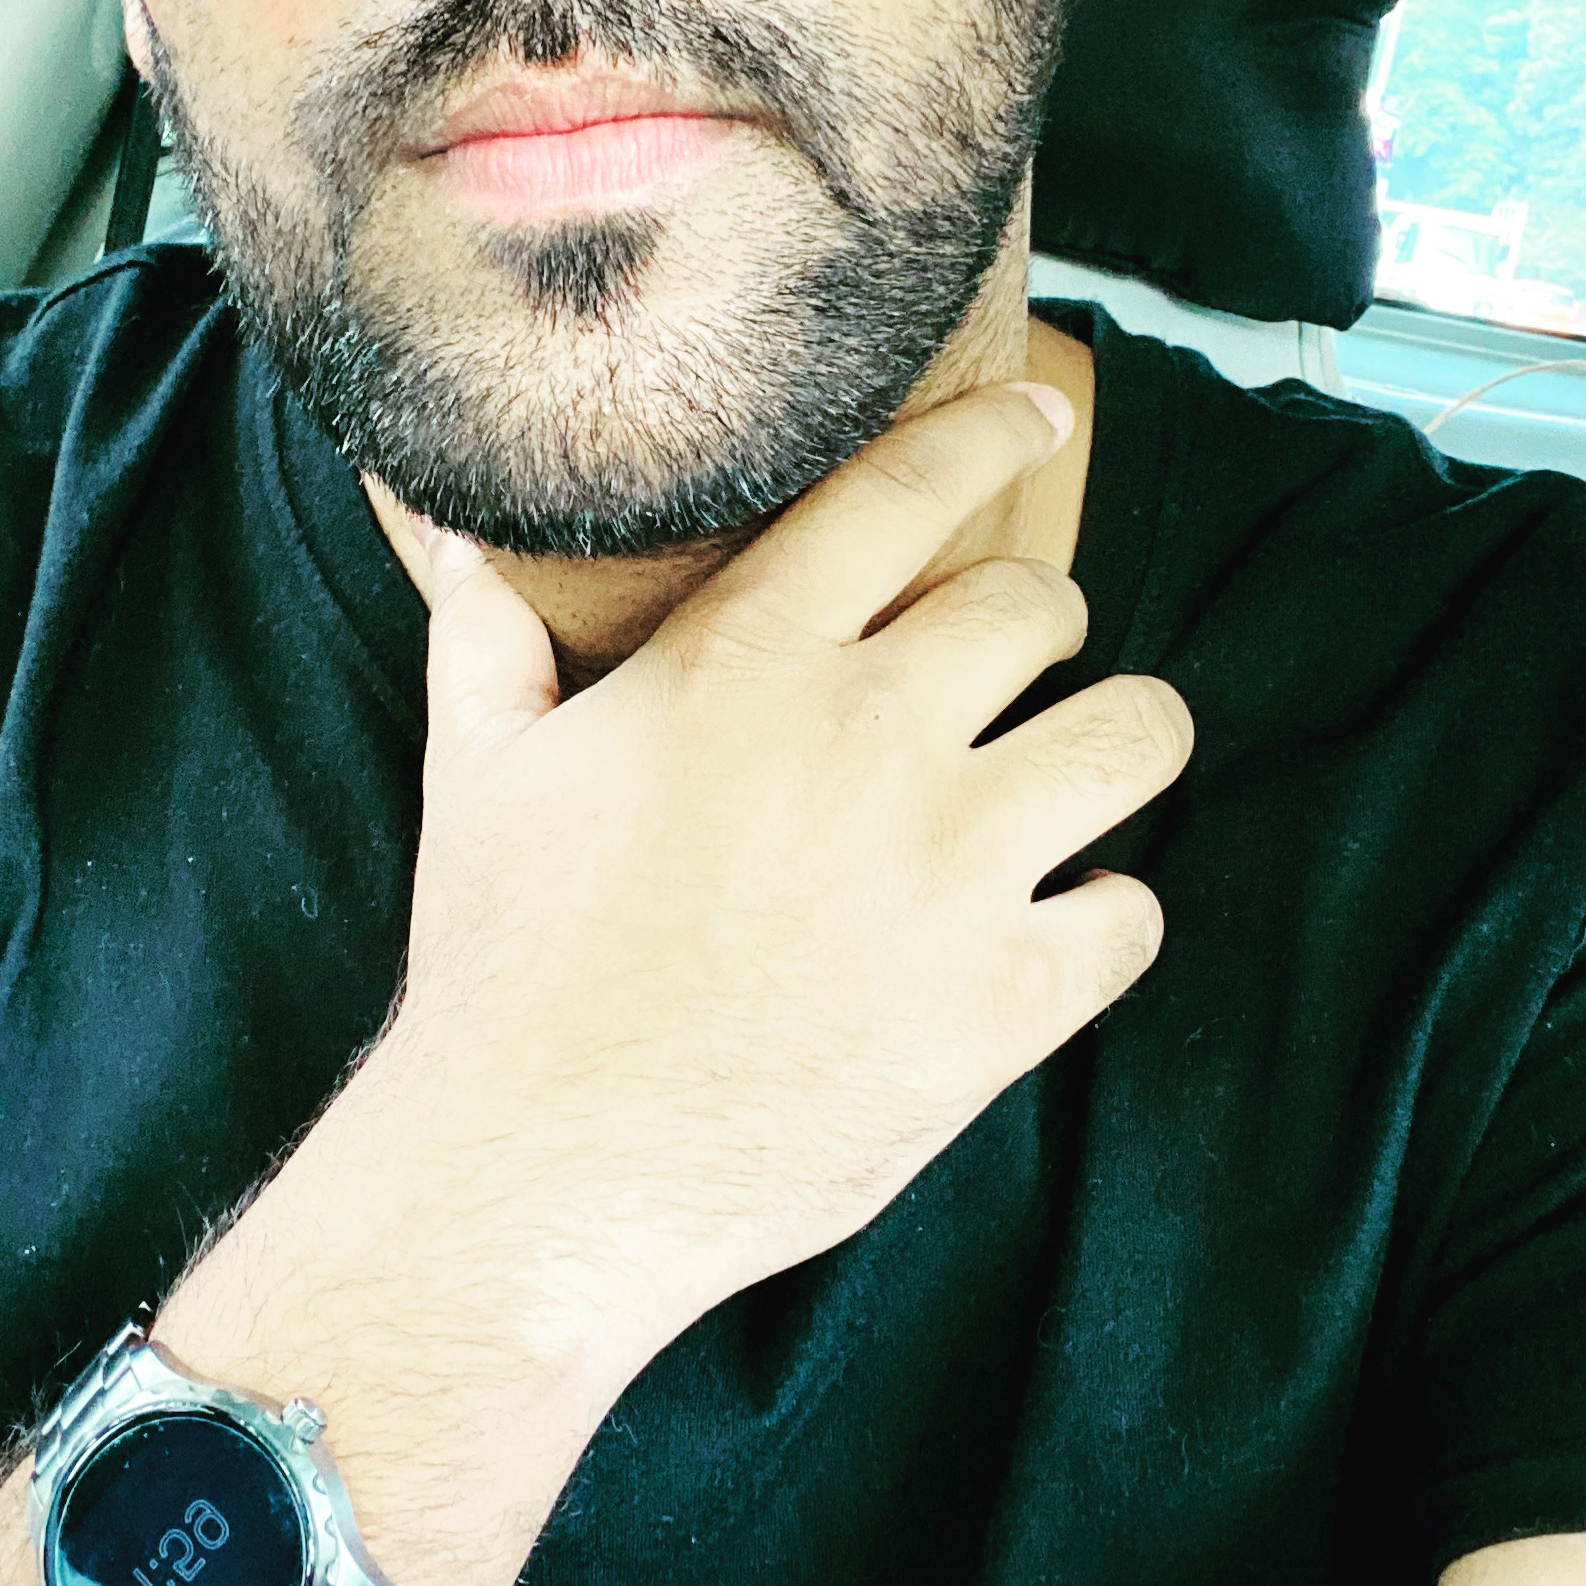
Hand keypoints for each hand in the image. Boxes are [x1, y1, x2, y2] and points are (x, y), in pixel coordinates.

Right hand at [360, 381, 1191, 1396]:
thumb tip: (451, 528)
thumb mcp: (480, 770)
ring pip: (1135, 735)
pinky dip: (1104, 919)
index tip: (1039, 412)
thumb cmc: (503, 965)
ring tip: (1079, 777)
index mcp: (745, 661)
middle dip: (1038, 630)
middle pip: (1041, 607)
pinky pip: (1131, 915)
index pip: (906, 489)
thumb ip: (487, 633)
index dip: (991, 431)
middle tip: (1010, 678)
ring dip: (1116, 744)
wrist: (538, 1173)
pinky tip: (1054, 933)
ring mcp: (950, 867)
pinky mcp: (1003, 1001)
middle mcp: (868, 736)